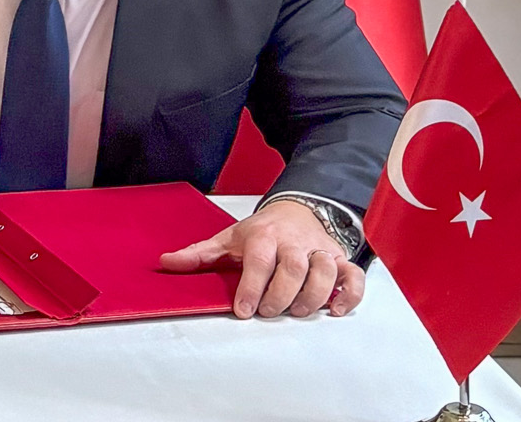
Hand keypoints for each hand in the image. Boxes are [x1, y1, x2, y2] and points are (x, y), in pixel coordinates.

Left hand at [159, 200, 364, 318]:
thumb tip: (167, 263)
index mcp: (264, 237)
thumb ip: (199, 254)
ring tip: (296, 311)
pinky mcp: (340, 260)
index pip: (259, 262)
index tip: (244, 309)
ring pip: (324, 273)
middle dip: (281, 295)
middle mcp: (294, 243)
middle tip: (268, 312)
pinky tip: (335, 309)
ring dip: (312, 297)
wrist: (296, 209)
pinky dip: (348, 295)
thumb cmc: (262, 230)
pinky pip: (352, 277)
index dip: (252, 287)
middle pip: (293, 269)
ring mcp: (319, 251)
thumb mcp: (228, 238)